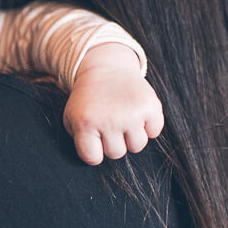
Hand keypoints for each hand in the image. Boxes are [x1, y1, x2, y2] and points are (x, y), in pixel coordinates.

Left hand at [64, 44, 163, 164]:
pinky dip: (149, 125)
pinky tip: (137, 110)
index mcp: (85, 123)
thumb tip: (96, 159)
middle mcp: (109, 120)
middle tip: (109, 122)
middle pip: (117, 154)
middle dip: (113, 142)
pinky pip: (154, 132)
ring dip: (132, 135)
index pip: (93, 158)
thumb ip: (79, 141)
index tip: (94, 139)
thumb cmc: (89, 100)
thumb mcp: (72, 117)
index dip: (95, 151)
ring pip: (137, 146)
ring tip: (123, 117)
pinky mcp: (151, 107)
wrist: (106, 69)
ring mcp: (132, 114)